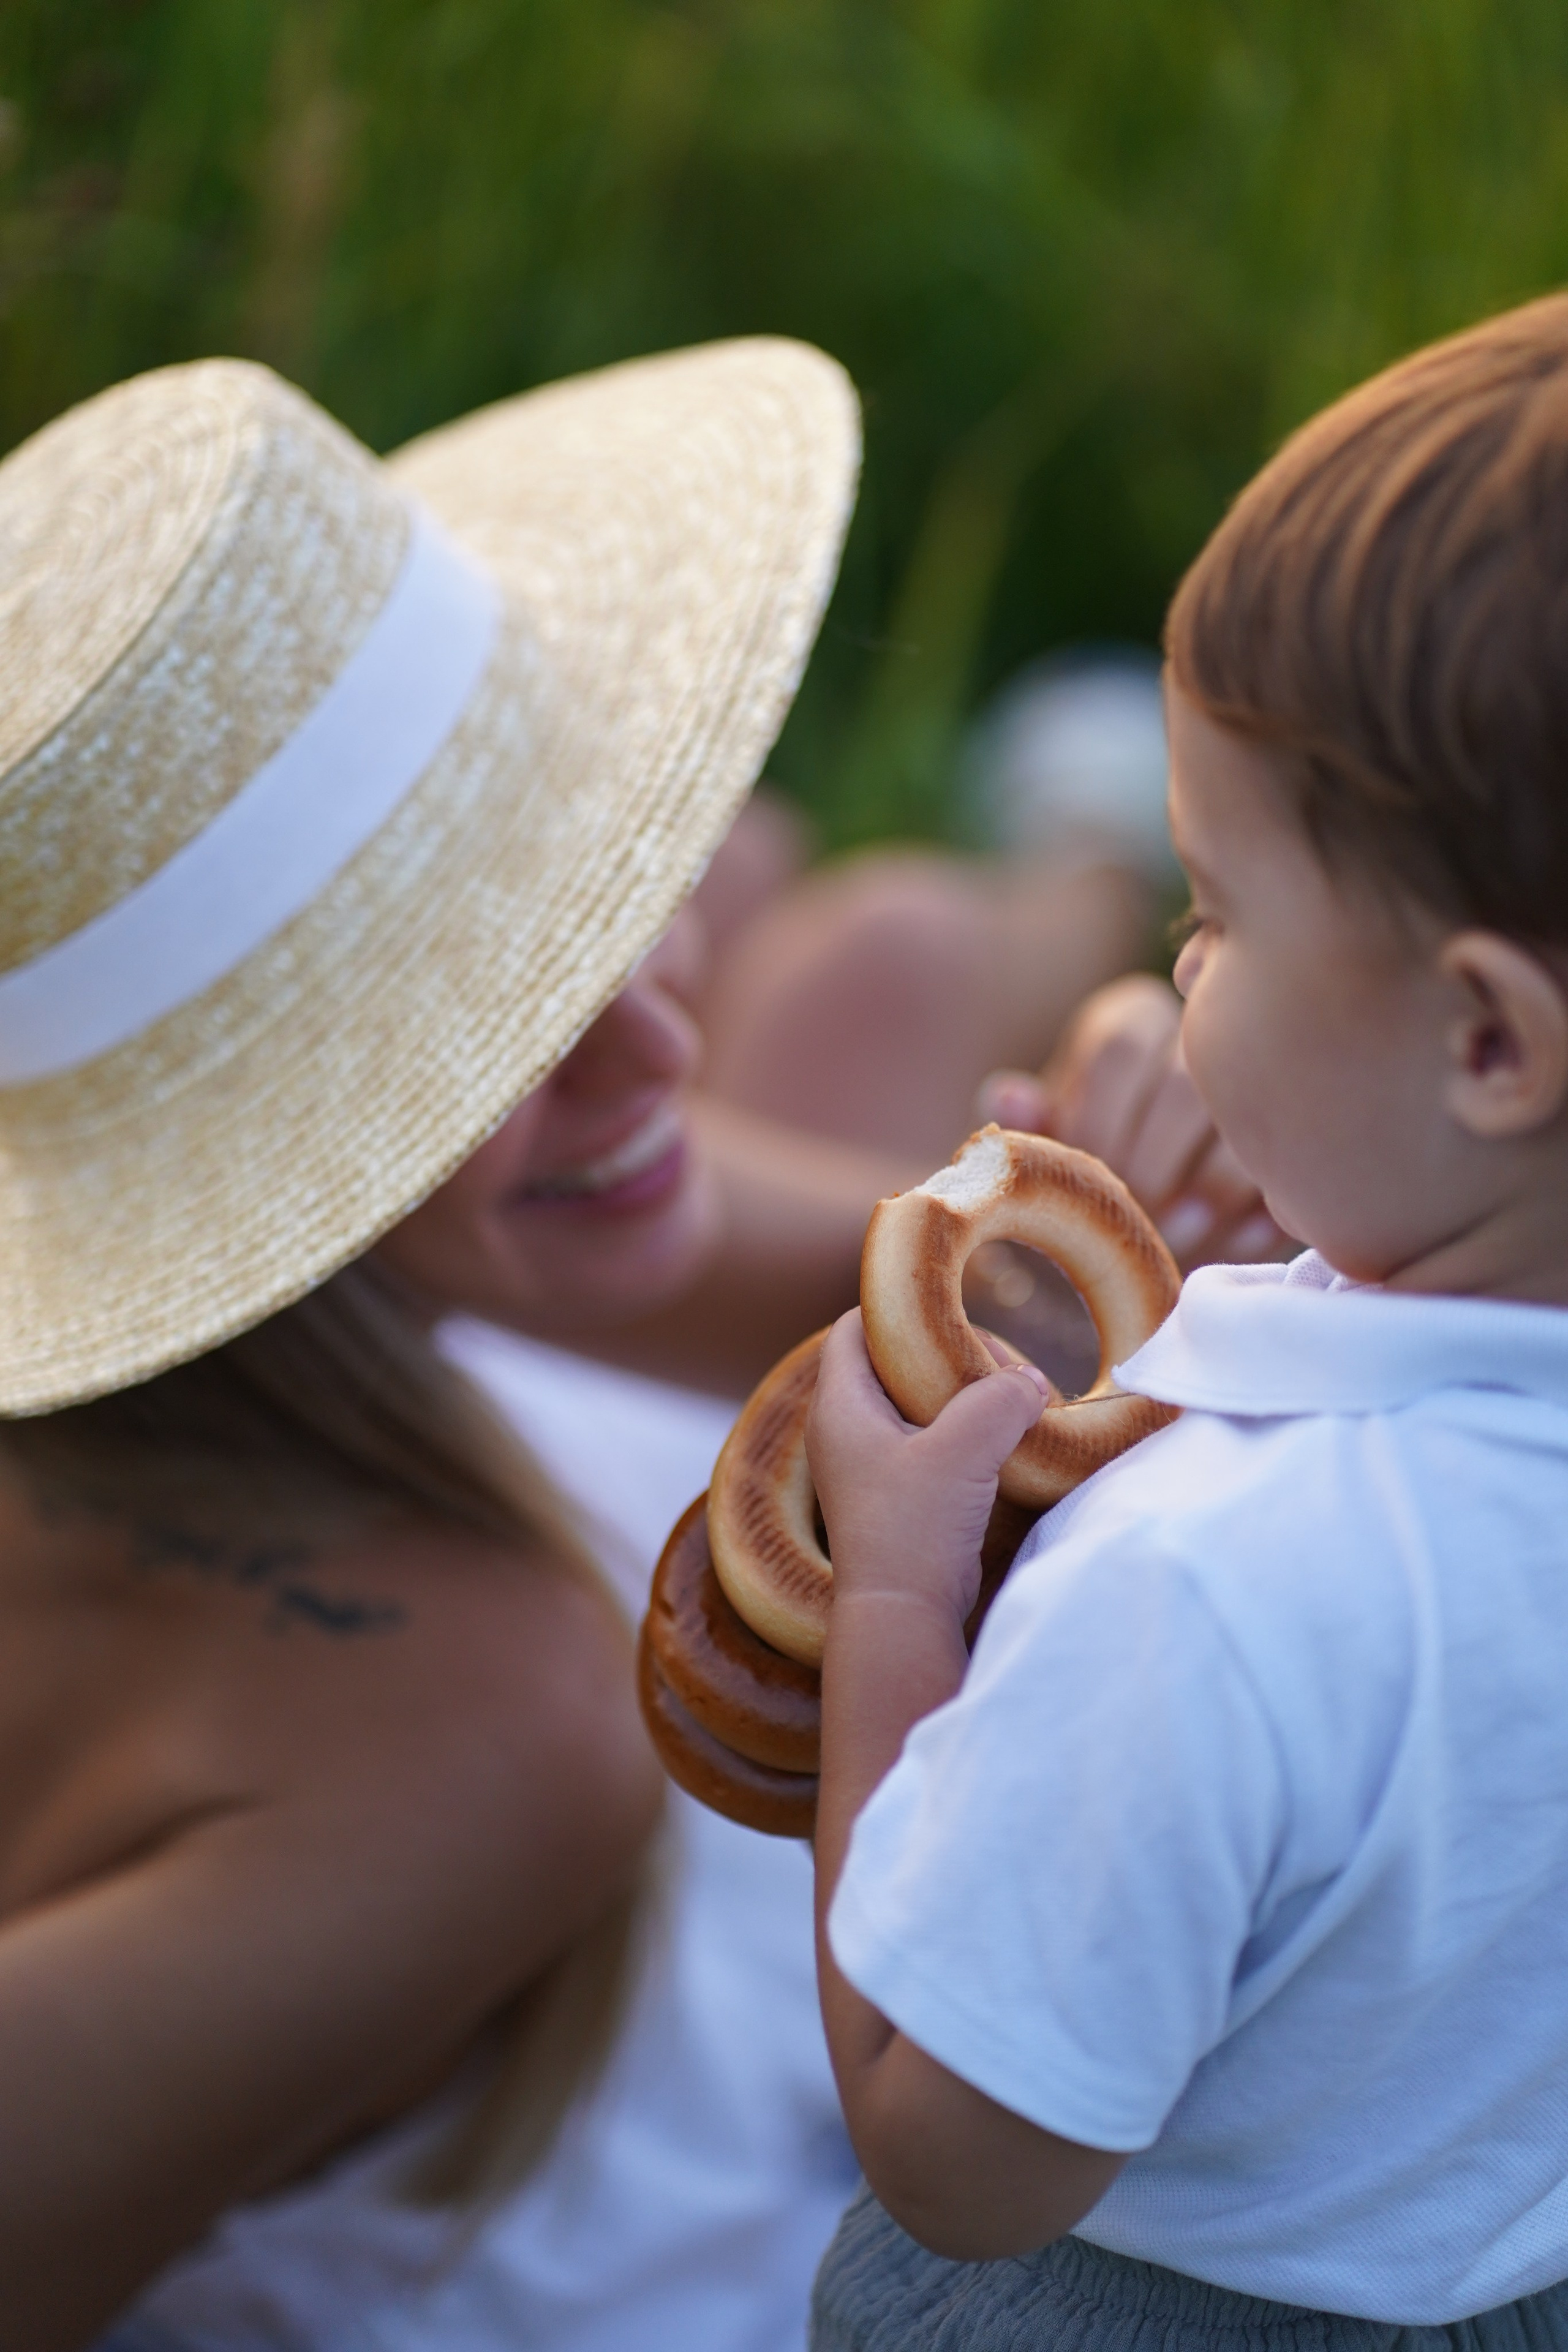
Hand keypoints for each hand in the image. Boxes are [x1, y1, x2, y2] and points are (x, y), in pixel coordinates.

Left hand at [806, 1310, 1048, 1630]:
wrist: (901, 1616)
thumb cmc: (914, 1529)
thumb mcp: (963, 1450)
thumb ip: (999, 1401)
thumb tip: (1029, 1380)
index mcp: (840, 1406)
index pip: (854, 1327)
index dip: (897, 1308)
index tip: (951, 1308)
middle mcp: (844, 1429)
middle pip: (892, 1362)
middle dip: (948, 1355)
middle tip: (998, 1365)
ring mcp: (868, 1464)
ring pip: (915, 1404)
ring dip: (961, 1397)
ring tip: (1009, 1399)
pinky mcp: (894, 1494)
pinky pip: (927, 1441)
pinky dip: (961, 1432)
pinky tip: (1003, 1439)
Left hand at [977, 975, 1287, 1269]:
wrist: (1149, 1204)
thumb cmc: (1088, 1160)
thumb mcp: (1052, 1141)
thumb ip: (1032, 1123)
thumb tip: (1006, 1098)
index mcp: (1133, 1024)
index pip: (1120, 1046)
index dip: (1099, 1118)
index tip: (1087, 1177)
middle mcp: (1201, 1037)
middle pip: (1187, 1083)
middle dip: (1154, 1162)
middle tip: (1133, 1220)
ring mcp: (1259, 1084)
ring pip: (1245, 1122)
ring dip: (1208, 1189)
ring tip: (1177, 1237)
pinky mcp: (1297, 1142)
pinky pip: (1287, 1171)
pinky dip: (1258, 1213)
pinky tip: (1229, 1243)